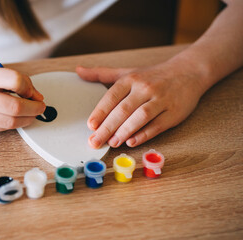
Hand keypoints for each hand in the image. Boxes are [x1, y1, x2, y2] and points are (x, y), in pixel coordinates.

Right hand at [0, 66, 44, 133]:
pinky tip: (17, 118)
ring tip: (32, 113)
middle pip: (16, 107)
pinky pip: (3, 128)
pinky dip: (15, 124)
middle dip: (35, 108)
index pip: (15, 80)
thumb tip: (36, 96)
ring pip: (12, 122)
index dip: (29, 87)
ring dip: (29, 118)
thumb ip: (12, 80)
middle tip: (41, 106)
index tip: (33, 91)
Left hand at [76, 62, 204, 147]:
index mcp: (131, 78)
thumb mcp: (127, 72)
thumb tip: (78, 70)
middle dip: (107, 127)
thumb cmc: (152, 76)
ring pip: (140, 117)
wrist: (189, 72)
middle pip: (123, 109)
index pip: (112, 96)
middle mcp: (145, 88)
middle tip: (95, 141)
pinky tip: (132, 141)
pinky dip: (144, 134)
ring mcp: (161, 100)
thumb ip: (101, 74)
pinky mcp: (174, 113)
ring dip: (124, 131)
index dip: (100, 111)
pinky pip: (157, 125)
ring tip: (112, 143)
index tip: (90, 125)